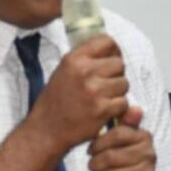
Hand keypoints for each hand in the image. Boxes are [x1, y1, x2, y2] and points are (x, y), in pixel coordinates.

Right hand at [29, 35, 128, 151]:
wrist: (47, 129)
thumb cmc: (55, 101)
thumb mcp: (63, 70)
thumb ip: (85, 58)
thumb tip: (110, 50)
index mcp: (74, 59)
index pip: (106, 41)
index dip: (114, 51)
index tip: (111, 60)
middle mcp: (84, 72)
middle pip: (119, 63)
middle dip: (116, 74)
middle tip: (107, 84)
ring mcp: (94, 91)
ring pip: (124, 83)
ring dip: (118, 92)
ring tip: (103, 98)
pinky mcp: (102, 110)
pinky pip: (123, 102)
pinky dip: (117, 108)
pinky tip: (104, 110)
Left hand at [87, 106, 155, 170]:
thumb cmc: (123, 164)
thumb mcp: (122, 142)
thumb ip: (123, 124)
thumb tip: (135, 108)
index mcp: (144, 137)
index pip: (116, 134)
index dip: (98, 143)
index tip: (91, 150)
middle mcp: (149, 155)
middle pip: (109, 157)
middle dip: (95, 164)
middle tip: (94, 167)